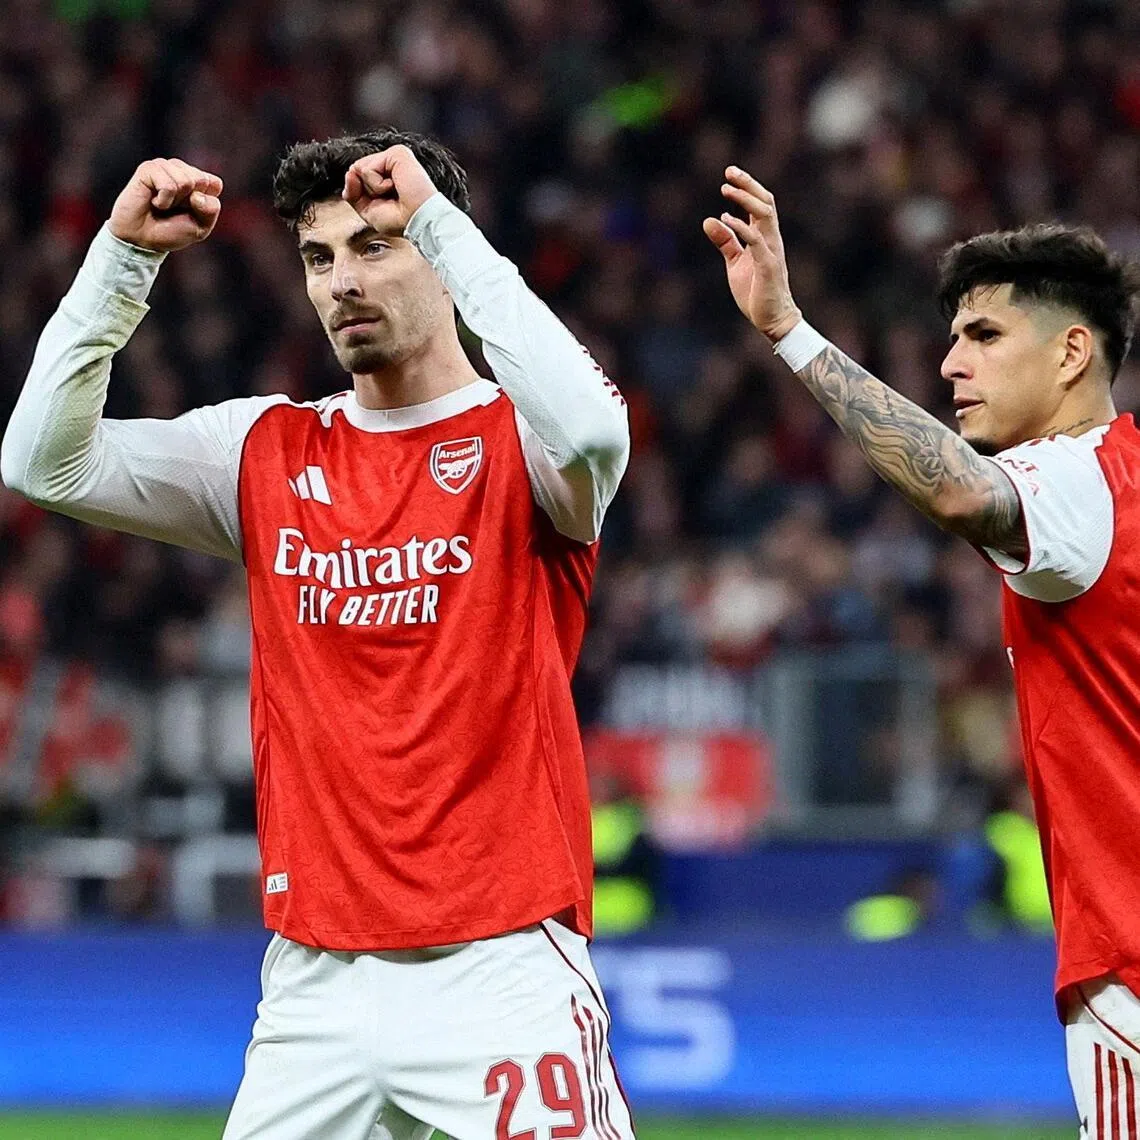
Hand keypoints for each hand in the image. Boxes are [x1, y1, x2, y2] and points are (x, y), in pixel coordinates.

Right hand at [108, 158, 222, 252]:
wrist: (143, 240)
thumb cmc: (171, 231)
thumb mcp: (201, 227)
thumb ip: (211, 210)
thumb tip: (197, 195)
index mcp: (197, 181)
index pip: (215, 183)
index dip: (206, 204)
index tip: (191, 212)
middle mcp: (181, 170)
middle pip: (201, 180)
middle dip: (190, 202)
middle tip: (174, 208)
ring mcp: (165, 167)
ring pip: (185, 180)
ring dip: (175, 201)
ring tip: (163, 204)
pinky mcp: (148, 168)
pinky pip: (168, 184)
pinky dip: (163, 200)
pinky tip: (154, 201)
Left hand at [342, 146, 437, 232]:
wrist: (418, 221)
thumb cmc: (401, 220)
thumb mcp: (369, 211)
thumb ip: (353, 194)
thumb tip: (349, 173)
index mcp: (386, 174)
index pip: (357, 176)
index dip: (360, 193)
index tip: (383, 204)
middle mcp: (390, 163)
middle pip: (356, 171)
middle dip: (367, 191)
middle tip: (390, 199)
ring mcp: (393, 156)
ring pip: (359, 168)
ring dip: (373, 189)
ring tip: (394, 192)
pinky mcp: (396, 153)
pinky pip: (368, 168)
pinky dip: (377, 184)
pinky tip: (395, 187)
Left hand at [703, 166, 800, 342]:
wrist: (772, 319)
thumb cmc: (756, 290)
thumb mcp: (735, 262)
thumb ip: (726, 242)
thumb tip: (710, 220)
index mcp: (765, 237)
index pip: (760, 204)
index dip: (747, 187)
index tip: (729, 175)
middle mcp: (771, 239)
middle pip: (765, 202)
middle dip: (748, 185)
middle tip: (729, 172)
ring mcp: (771, 251)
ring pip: (765, 216)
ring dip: (746, 200)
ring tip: (726, 190)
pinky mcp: (768, 266)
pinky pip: (757, 241)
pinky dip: (742, 227)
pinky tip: (727, 219)